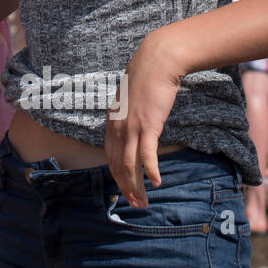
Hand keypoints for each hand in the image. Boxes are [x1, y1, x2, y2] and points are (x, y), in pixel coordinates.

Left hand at [103, 32, 184, 208]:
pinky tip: (156, 182)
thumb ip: (129, 118)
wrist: (155, 63)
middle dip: (125, 187)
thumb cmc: (146, 82)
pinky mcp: (148, 125)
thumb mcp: (131, 103)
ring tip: (143, 201)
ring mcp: (131, 127)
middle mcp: (117, 128)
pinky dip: (150, 171)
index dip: (118, 177)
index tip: (126, 191)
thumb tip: (135, 130)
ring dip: (136, 186)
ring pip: (129, 165)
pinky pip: (146, 155)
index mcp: (112, 124)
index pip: (111, 157)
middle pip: (117, 166)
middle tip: (135, 204)